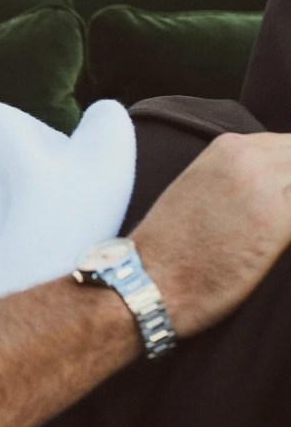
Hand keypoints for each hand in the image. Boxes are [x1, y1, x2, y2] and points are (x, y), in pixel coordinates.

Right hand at [130, 131, 290, 337]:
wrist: (150, 279)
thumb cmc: (173, 243)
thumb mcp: (201, 187)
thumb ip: (242, 174)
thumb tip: (279, 184)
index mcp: (229, 147)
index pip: (290, 147)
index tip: (283, 198)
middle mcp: (250, 159)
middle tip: (274, 220)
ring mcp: (266, 190)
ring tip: (270, 232)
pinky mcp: (279, 226)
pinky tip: (279, 242)